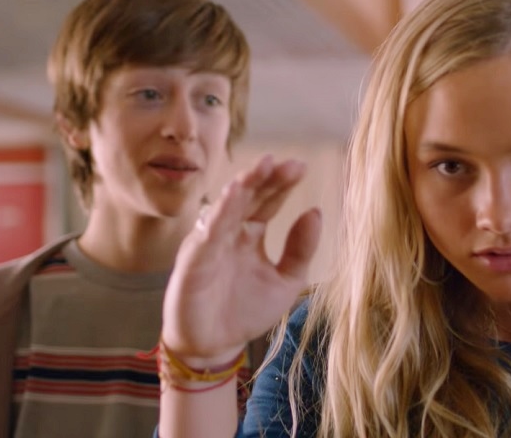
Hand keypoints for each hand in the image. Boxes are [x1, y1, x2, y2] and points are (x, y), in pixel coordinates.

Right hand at [162, 155, 321, 365]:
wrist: (214, 346)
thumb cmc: (245, 312)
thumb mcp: (286, 281)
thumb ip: (301, 249)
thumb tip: (316, 211)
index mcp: (250, 234)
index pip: (267, 201)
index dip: (282, 184)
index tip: (302, 167)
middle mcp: (229, 232)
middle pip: (248, 196)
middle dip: (267, 177)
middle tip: (289, 164)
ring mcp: (211, 242)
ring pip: (228, 206)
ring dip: (245, 184)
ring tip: (263, 166)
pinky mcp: (195, 258)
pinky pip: (209, 230)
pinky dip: (221, 211)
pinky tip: (235, 194)